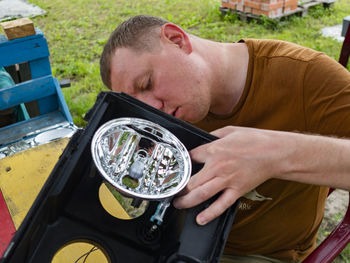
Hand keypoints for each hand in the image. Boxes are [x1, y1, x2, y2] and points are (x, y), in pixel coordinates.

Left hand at [173, 126, 289, 224]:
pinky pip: (221, 205)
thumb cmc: (254, 140)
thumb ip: (213, 136)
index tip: (178, 168)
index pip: (189, 158)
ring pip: (201, 194)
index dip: (182, 163)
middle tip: (172, 191)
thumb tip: (203, 139)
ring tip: (178, 204)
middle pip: (191, 181)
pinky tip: (200, 219)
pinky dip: (210, 214)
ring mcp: (227, 180)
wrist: (275, 152)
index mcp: (213, 150)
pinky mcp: (237, 190)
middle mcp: (217, 166)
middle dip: (178, 188)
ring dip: (186, 202)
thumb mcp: (229, 130)